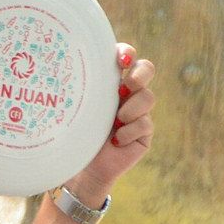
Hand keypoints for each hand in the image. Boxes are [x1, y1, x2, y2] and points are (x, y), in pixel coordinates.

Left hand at [67, 44, 154, 200]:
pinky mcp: (144, 133)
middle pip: (147, 69)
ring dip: (132, 108)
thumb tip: (76, 66)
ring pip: (148, 97)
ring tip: (116, 121)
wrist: (82, 170)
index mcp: (110, 81)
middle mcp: (127, 93)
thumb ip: (85, 89)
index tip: (121, 60)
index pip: (126, 57)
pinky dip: (129, 132)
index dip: (127, 53)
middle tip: (124, 88)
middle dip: (140, 75)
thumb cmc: (75, 135)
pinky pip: (146, 124)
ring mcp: (138, 112)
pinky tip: (116, 141)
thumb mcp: (79, 109)